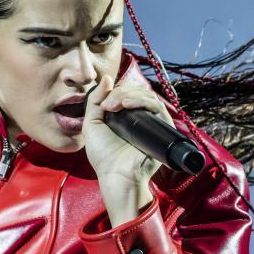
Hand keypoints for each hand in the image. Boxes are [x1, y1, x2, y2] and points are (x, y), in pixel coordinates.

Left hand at [82, 74, 175, 224]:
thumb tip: (107, 77)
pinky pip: (157, 107)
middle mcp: (141, 118)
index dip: (116, 91)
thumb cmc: (103, 156)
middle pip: (137, 91)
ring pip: (147, 96)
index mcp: (126, 116)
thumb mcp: (92, 123)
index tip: (103, 103)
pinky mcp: (162, 128)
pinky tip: (128, 104)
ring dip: (129, 95)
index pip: (126, 92)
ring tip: (115, 105)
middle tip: (108, 105)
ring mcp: (152, 123)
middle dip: (121, 92)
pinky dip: (142, 101)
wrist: (115, 175)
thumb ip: (95, 100)